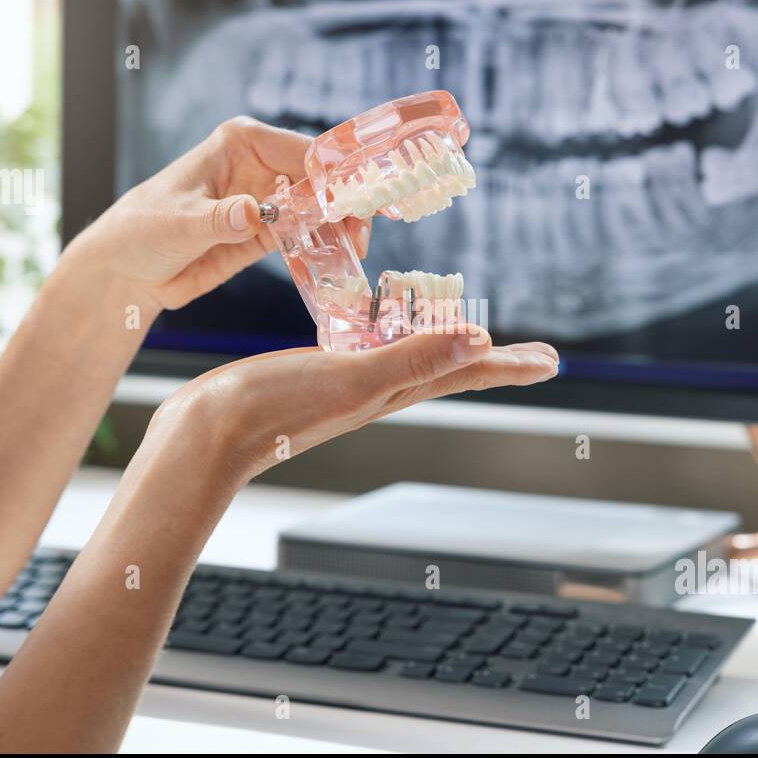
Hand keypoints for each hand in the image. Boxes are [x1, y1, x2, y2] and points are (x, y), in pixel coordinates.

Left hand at [70, 116, 370, 309]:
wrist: (127, 270)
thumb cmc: (141, 229)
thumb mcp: (177, 223)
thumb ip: (218, 219)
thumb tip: (252, 212)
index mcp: (241, 143)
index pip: (302, 152)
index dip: (333, 173)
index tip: (354, 199)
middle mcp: (261, 166)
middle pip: (320, 180)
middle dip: (346, 202)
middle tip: (361, 233)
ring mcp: (268, 200)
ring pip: (320, 208)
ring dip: (341, 227)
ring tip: (356, 250)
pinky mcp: (267, 232)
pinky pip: (307, 236)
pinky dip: (325, 247)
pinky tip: (339, 261)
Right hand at [136, 326, 558, 511]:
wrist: (205, 435)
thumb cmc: (276, 408)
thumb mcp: (354, 378)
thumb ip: (414, 358)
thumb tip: (481, 340)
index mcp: (394, 390)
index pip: (466, 373)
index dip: (511, 366)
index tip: (552, 361)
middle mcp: (378, 389)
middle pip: (447, 367)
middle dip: (488, 357)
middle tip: (524, 351)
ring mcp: (346, 382)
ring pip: (407, 357)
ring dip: (439, 342)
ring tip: (460, 328)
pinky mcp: (314, 372)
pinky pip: (362, 345)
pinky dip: (381, 331)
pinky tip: (373, 322)